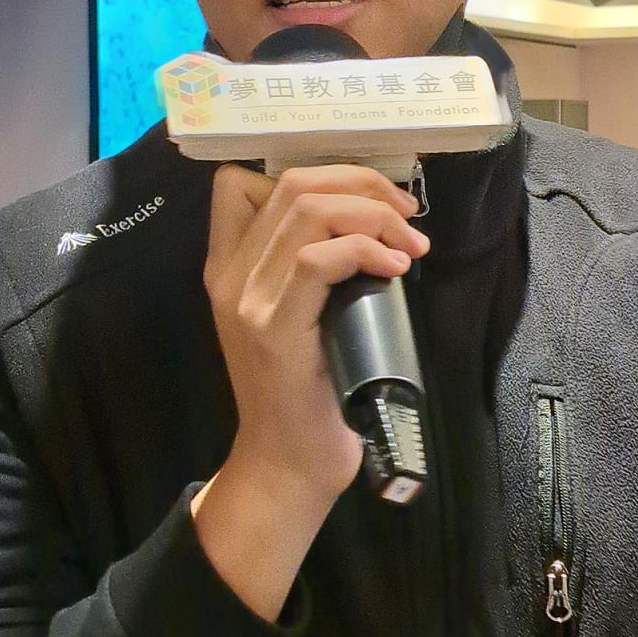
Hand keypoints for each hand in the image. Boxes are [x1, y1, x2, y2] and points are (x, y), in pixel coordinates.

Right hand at [205, 163, 428, 508]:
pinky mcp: (275, 328)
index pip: (241, 182)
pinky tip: (394, 268)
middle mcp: (229, 274)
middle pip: (292, 183)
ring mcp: (248, 300)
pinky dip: (365, 249)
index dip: (314, 173)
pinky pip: (317, 259)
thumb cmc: (306, 391)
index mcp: (229, 265)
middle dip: (362, 183)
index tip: (365, 198)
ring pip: (308, 210)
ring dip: (373, 214)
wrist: (288, 463)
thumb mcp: (298, 315)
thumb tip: (370, 222)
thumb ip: (307, 267)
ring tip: (408, 243)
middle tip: (406, 215)